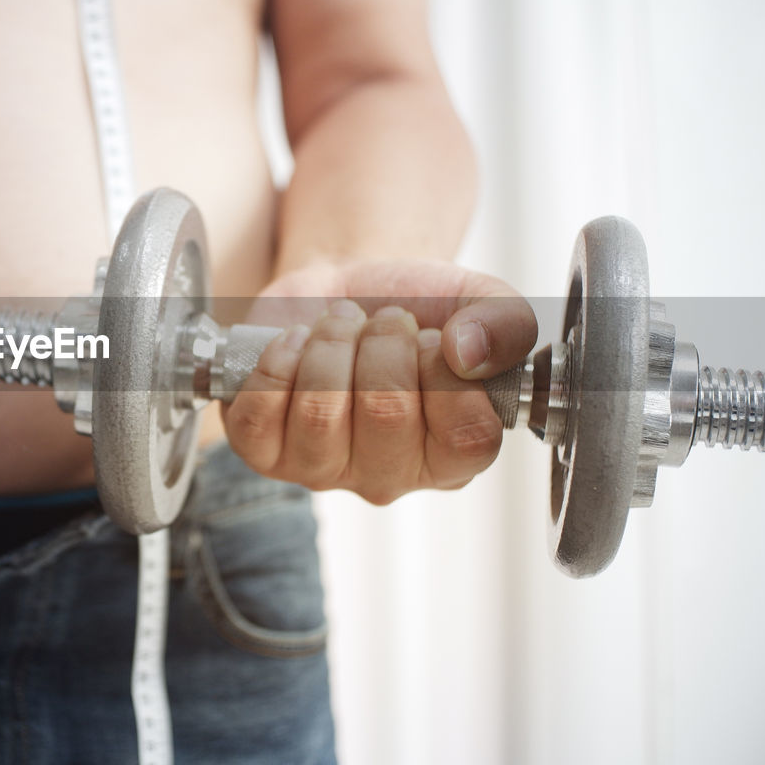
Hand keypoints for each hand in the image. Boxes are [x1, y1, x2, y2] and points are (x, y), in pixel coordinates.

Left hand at [222, 259, 536, 503]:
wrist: (345, 288)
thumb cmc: (415, 310)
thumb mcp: (478, 302)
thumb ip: (505, 325)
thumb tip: (470, 353)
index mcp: (454, 456)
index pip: (465, 437)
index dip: (446, 373)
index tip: (433, 338)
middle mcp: (389, 475)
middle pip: (386, 417)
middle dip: (384, 343)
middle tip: (384, 320)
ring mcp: (322, 469)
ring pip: (319, 414)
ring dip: (330, 344)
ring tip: (341, 324)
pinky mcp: (263, 450)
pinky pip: (259, 416)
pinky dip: (275, 362)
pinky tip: (295, 341)